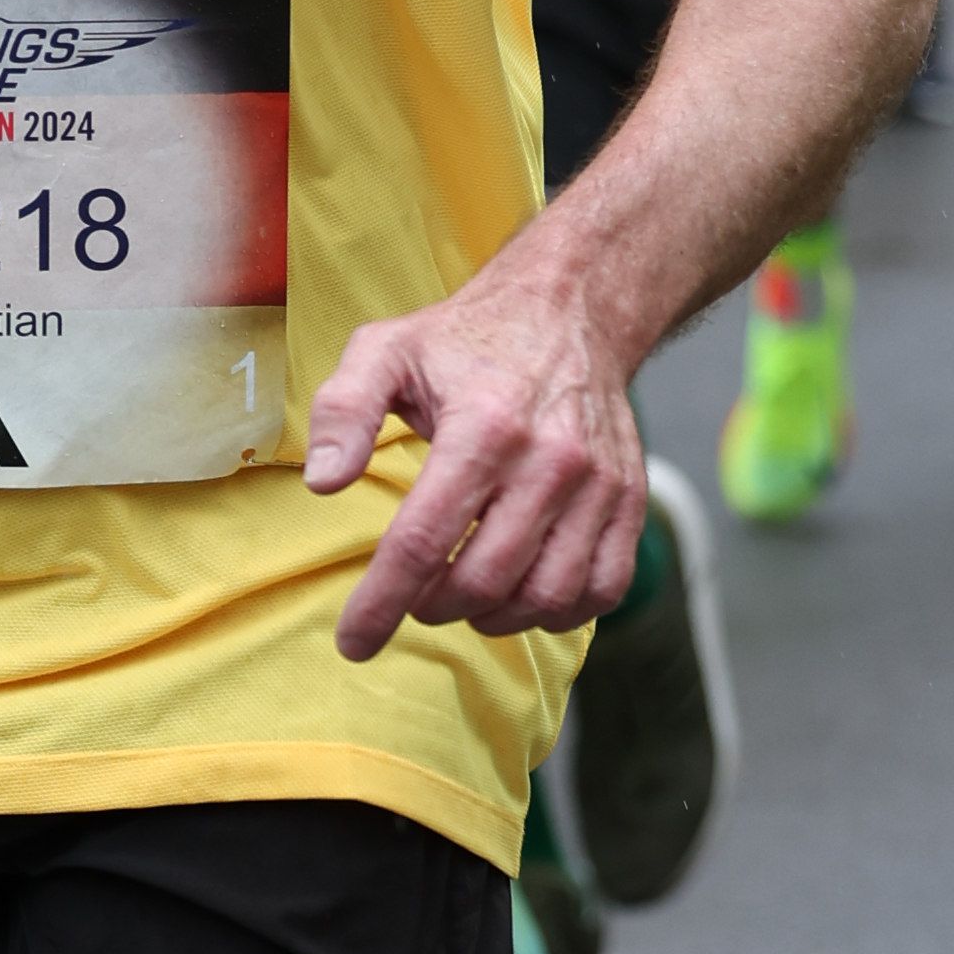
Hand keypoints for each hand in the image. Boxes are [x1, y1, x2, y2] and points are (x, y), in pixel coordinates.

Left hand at [304, 266, 646, 658]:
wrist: (570, 310)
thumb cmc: (467, 339)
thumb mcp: (385, 351)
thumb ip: (343, 412)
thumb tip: (323, 483)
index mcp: (483, 427)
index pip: (423, 541)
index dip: (381, 603)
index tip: (353, 643)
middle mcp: (549, 461)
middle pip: (483, 582)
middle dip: (432, 607)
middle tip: (412, 595)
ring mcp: (599, 486)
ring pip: (545, 598)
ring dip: (492, 618)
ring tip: (462, 596)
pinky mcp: (630, 501)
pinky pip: (603, 589)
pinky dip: (557, 612)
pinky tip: (521, 594)